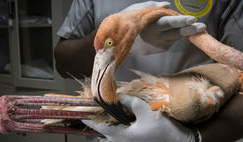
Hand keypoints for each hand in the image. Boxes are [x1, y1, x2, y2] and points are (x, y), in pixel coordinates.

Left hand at [82, 94, 196, 141]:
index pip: (98, 127)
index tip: (81, 112)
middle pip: (100, 137)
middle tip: (96, 114)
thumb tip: (117, 94)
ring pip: (109, 141)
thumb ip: (129, 101)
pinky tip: (121, 124)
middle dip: (95, 127)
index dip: (88, 118)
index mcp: (120, 136)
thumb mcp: (145, 110)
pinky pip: (118, 141)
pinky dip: (114, 133)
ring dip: (105, 131)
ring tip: (107, 119)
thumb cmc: (161, 128)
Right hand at [122, 1, 205, 54]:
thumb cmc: (132, 22)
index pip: (168, 23)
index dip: (180, 21)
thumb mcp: (139, 10)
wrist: (122, 43)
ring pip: (177, 36)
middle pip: (177, 33)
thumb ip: (154, 6)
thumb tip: (169, 5)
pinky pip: (172, 39)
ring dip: (186, 30)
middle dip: (191, 30)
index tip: (192, 19)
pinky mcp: (162, 49)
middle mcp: (157, 37)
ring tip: (192, 25)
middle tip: (202, 27)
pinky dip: (174, 33)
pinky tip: (167, 31)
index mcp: (151, 25)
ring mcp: (160, 45)